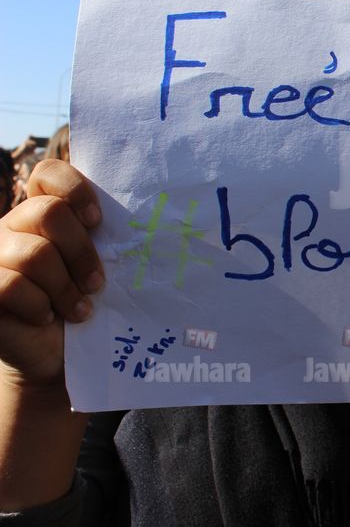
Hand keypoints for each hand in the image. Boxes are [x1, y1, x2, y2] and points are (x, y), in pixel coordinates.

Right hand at [0, 160, 103, 387]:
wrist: (61, 355)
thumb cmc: (89, 303)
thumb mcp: (102, 266)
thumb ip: (110, 240)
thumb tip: (157, 223)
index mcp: (44, 212)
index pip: (49, 173)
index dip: (74, 189)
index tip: (98, 220)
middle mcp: (13, 227)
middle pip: (47, 213)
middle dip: (81, 251)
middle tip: (98, 281)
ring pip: (33, 254)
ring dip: (66, 286)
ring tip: (81, 307)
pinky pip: (12, 286)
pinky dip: (40, 305)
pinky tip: (48, 317)